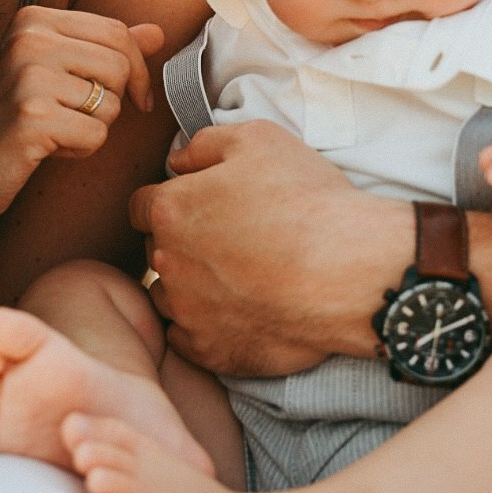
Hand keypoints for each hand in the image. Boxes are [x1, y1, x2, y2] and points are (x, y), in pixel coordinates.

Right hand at [0, 6, 163, 228]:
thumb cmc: (4, 121)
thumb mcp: (52, 72)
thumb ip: (103, 49)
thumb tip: (157, 33)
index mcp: (34, 19)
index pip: (116, 32)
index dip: (135, 71)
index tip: (134, 98)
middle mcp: (29, 39)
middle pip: (119, 66)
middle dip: (112, 102)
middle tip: (76, 119)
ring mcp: (27, 76)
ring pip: (111, 104)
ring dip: (92, 129)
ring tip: (53, 132)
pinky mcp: (31, 117)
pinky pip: (95, 135)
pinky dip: (79, 150)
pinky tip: (45, 149)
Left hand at [129, 120, 412, 375]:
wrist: (349, 272)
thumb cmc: (306, 201)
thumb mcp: (257, 140)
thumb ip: (204, 145)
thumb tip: (177, 160)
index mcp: (171, 209)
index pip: (142, 206)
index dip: (168, 202)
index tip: (195, 207)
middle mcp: (167, 262)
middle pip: (156, 251)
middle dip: (181, 244)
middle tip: (228, 241)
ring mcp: (187, 312)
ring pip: (170, 296)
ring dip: (191, 287)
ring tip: (238, 278)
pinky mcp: (210, 352)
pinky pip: (190, 338)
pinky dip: (208, 326)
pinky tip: (242, 310)